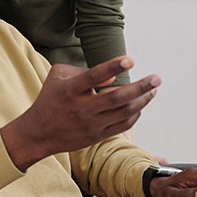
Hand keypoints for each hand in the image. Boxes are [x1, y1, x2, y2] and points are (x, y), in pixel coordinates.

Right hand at [1, 56, 160, 170]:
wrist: (39, 133)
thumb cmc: (50, 98)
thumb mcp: (58, 76)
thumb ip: (82, 70)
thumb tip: (113, 75)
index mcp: (71, 90)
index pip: (94, 77)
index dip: (112, 67)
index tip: (130, 60)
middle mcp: (82, 108)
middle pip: (117, 98)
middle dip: (140, 87)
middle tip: (157, 78)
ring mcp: (91, 124)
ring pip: (124, 112)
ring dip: (142, 100)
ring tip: (154, 89)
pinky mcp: (97, 135)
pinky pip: (122, 125)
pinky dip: (135, 114)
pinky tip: (141, 104)